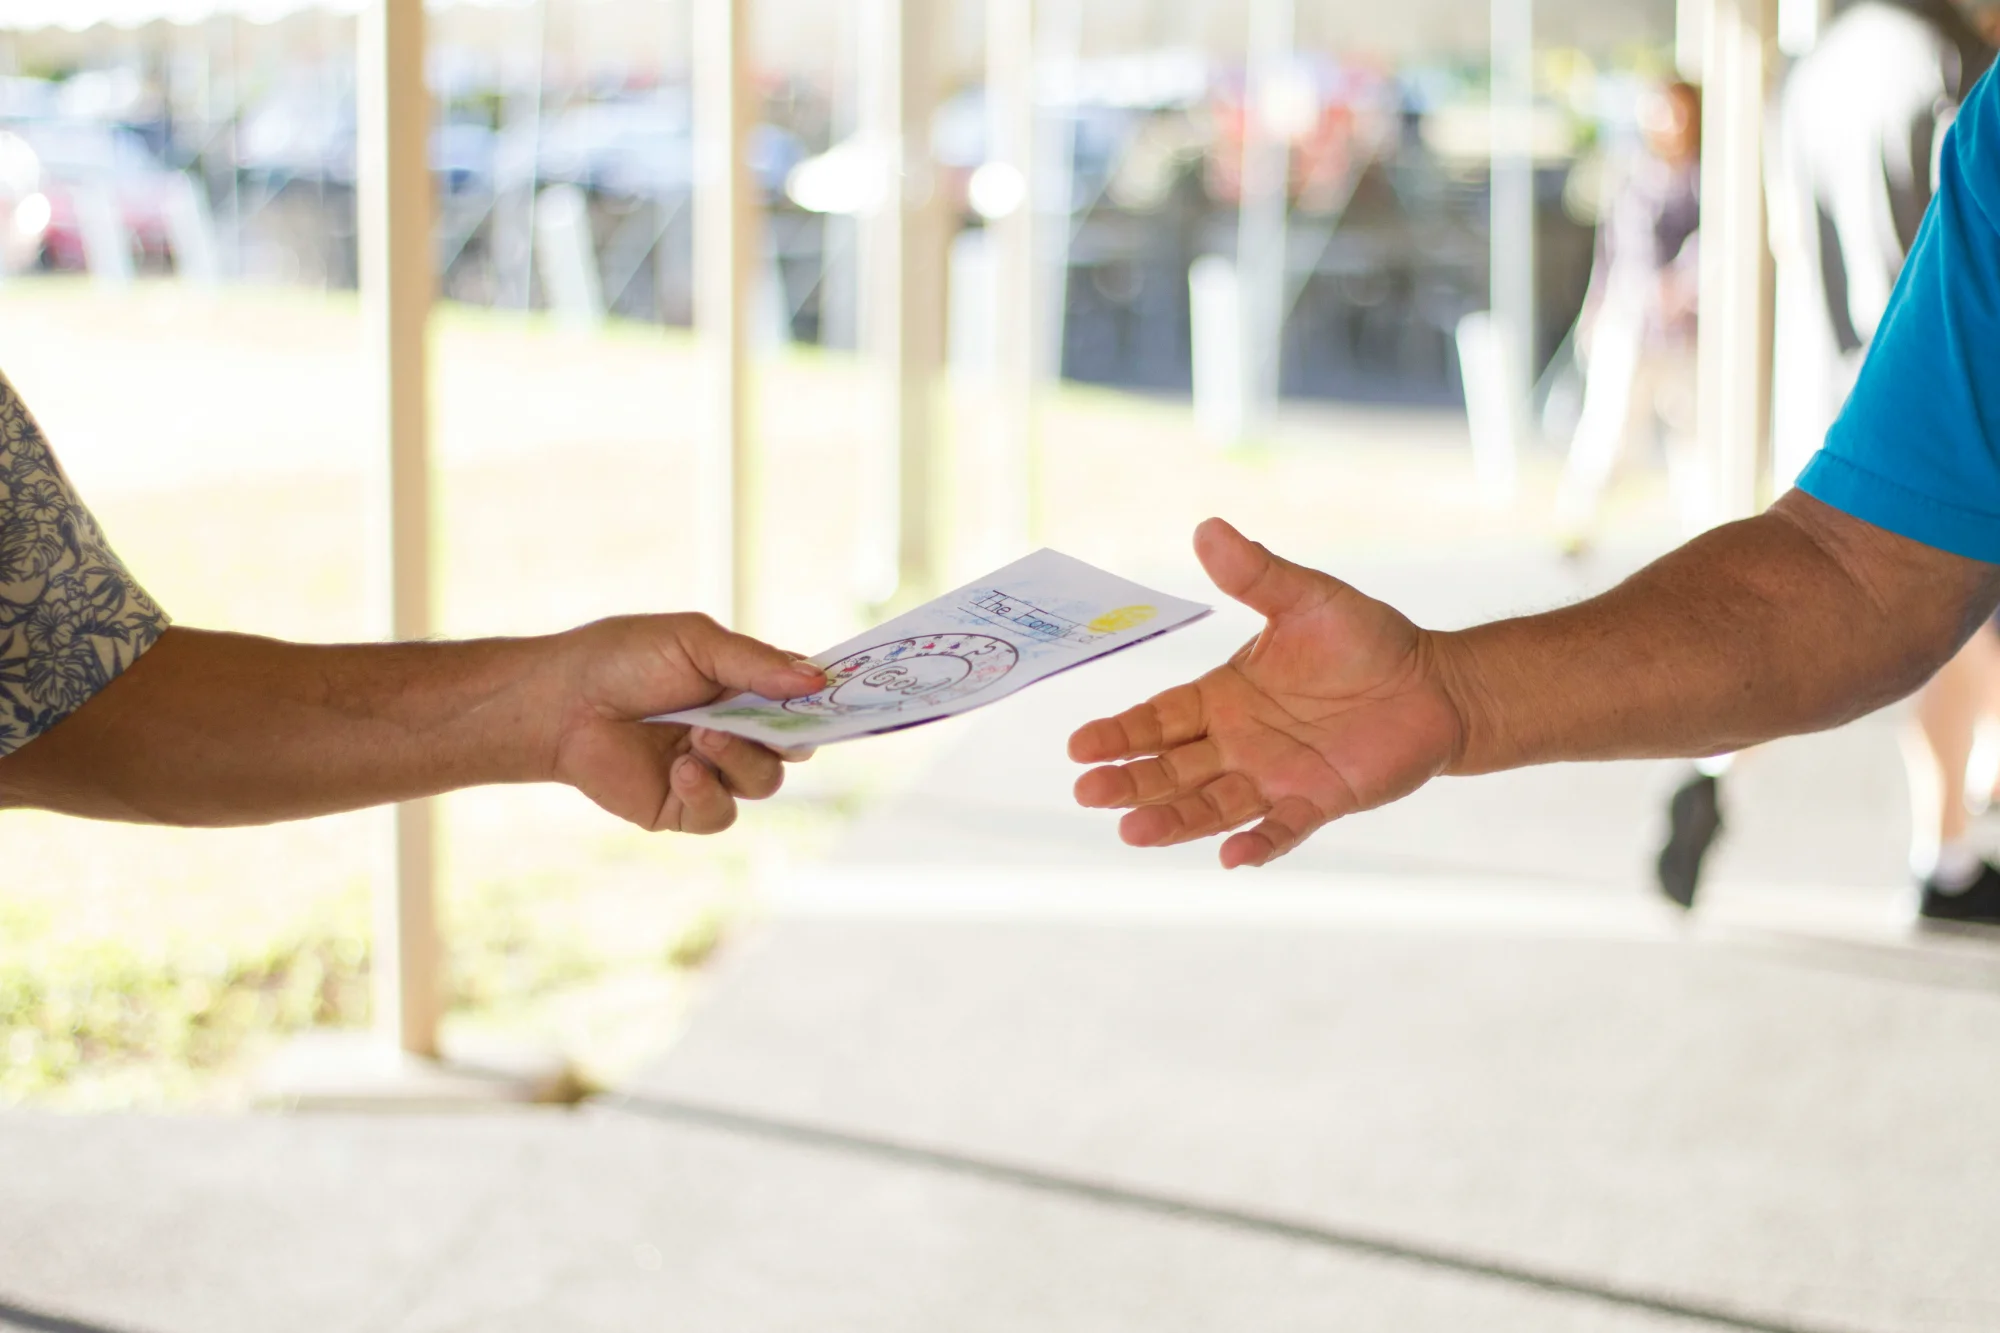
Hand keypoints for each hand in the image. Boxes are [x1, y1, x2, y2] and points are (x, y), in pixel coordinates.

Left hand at [547, 614, 824, 833]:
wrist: (559, 702)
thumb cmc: (622, 659)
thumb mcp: (694, 643)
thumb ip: (755, 663)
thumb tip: (816, 679)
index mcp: (745, 689)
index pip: (804, 701)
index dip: (825, 702)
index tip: (839, 699)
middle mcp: (736, 731)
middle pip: (796, 747)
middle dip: (788, 736)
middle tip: (767, 721)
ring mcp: (711, 771)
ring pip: (764, 782)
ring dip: (741, 759)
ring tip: (701, 735)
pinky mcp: (681, 807)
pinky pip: (721, 814)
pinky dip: (708, 792)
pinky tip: (681, 768)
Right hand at [1069, 519, 1466, 867]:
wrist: (1433, 682)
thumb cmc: (1363, 640)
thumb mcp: (1305, 598)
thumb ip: (1255, 574)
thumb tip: (1208, 529)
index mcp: (1222, 698)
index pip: (1158, 719)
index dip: (1119, 733)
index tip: (1078, 746)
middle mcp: (1236, 744)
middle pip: (1170, 770)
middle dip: (1130, 782)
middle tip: (1089, 793)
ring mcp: (1272, 777)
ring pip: (1210, 805)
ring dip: (1174, 820)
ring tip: (1133, 832)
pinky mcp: (1317, 801)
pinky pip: (1282, 827)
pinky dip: (1257, 843)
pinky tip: (1232, 857)